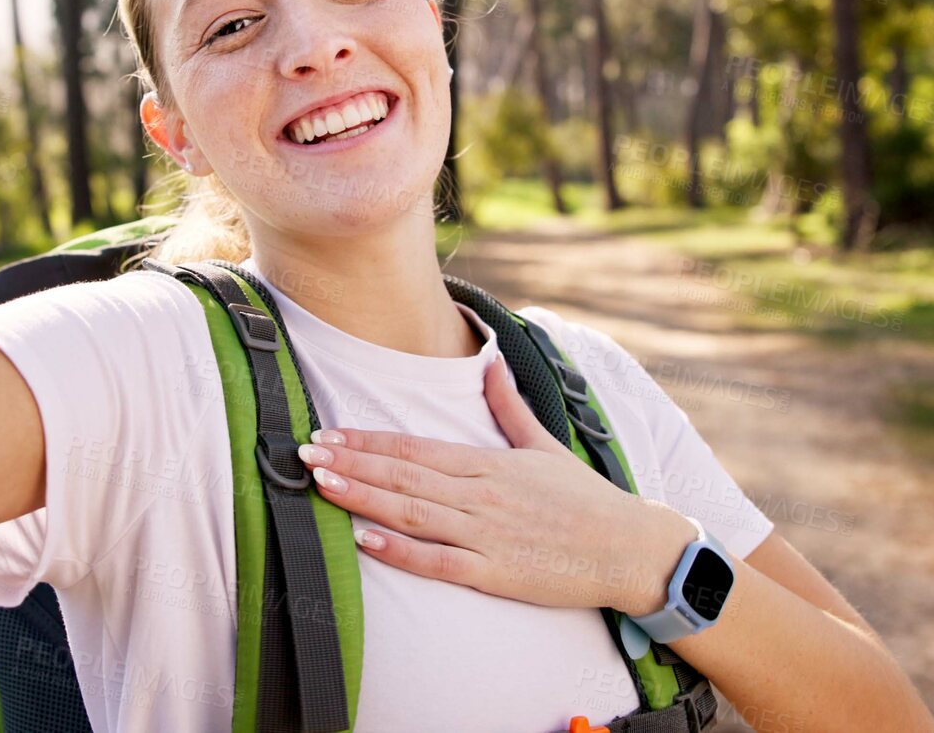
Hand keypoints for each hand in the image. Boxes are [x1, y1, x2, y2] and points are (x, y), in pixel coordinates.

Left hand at [296, 355, 696, 613]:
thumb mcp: (544, 445)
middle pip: (404, 476)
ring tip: (321, 485)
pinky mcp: (496, 572)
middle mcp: (483, 494)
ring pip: (413, 514)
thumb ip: (508, 405)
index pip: (416, 448)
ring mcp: (488, 534)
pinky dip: (401, 551)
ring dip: (364, 498)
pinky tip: (366, 541)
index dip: (368, 441)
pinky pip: (440, 562)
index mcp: (490, 463)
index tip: (328, 433)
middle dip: (351, 463)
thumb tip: (490, 360)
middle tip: (304, 454)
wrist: (630, 549)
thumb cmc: (585, 499)